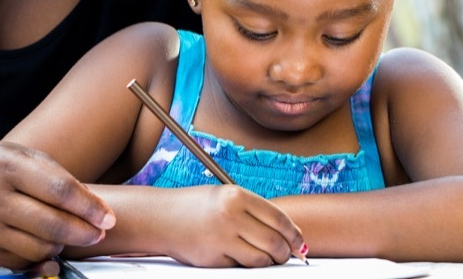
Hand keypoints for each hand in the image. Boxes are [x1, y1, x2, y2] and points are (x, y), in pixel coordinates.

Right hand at [0, 141, 114, 267]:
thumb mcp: (15, 155)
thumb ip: (53, 173)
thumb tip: (91, 205)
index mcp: (6, 165)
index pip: (58, 189)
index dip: (89, 207)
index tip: (108, 218)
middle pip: (51, 223)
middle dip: (83, 232)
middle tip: (98, 233)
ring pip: (38, 247)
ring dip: (60, 246)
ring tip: (65, 234)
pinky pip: (20, 261)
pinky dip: (38, 257)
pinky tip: (42, 244)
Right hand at [158, 185, 304, 266]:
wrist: (163, 218)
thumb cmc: (196, 207)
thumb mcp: (226, 198)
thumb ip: (254, 212)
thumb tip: (289, 234)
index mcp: (237, 196)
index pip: (279, 218)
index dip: (294, 233)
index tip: (299, 241)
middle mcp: (231, 215)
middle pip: (275, 241)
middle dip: (285, 252)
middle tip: (285, 254)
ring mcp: (222, 238)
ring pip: (262, 259)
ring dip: (269, 262)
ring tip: (265, 257)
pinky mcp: (214, 258)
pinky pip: (242, 267)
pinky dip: (246, 265)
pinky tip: (239, 256)